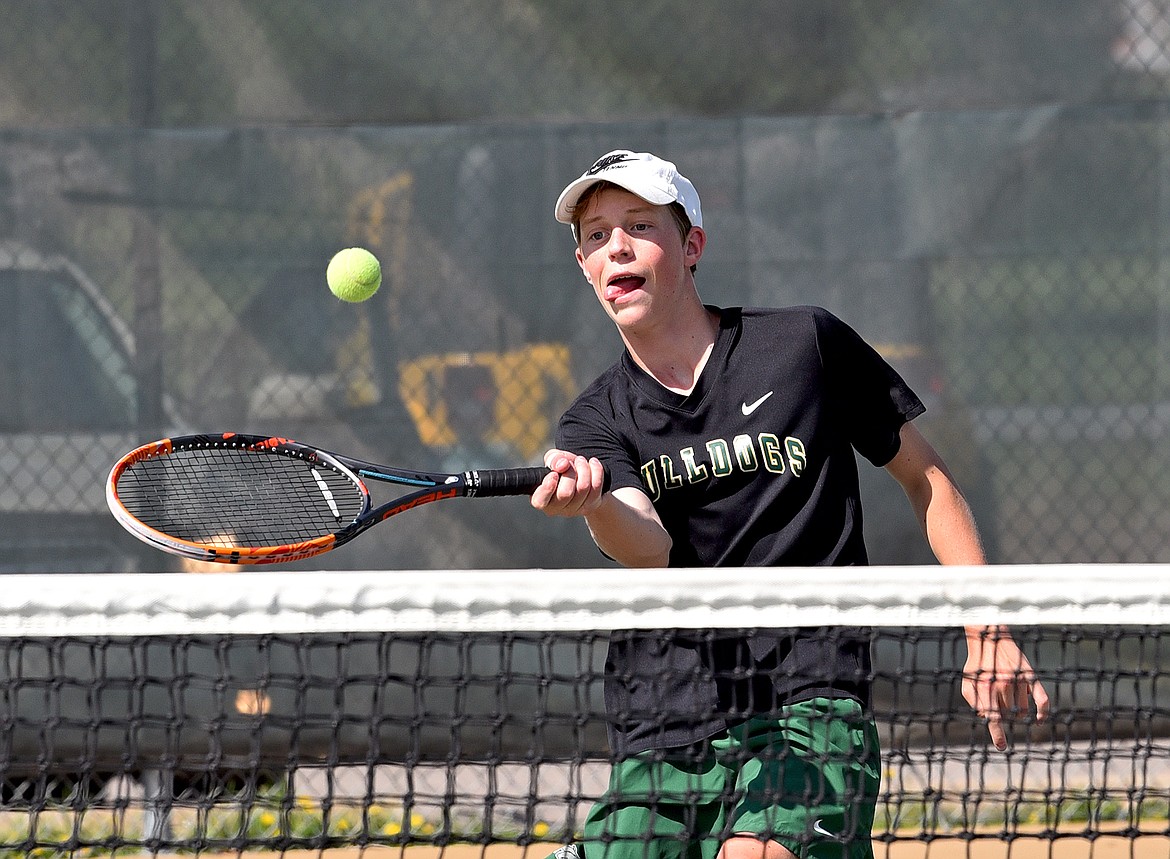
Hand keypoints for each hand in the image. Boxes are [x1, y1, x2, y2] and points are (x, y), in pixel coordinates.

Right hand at [530, 449, 606, 517]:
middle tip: (570, 463)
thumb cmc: (561, 469)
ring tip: (580, 461)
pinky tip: (592, 463)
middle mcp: (556, 508)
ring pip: (583, 488)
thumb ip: (553, 459)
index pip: (540, 501)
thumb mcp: (553, 459)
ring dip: (583, 468)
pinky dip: (596, 470)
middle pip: (565, 493)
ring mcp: (575, 509)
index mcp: (541, 498)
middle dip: (570, 472)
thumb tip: (562, 465)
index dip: (547, 488)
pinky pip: (596, 486)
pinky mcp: (590, 505)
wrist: (580, 475)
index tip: (554, 474)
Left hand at [962, 626, 1049, 749]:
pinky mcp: (1030, 676)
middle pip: (1007, 716)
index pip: (993, 718)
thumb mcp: (967, 683)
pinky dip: (1042, 713)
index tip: (1002, 746)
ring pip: (1021, 712)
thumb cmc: (976, 665)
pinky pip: (1042, 699)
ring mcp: (1018, 681)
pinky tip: (1040, 720)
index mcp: (985, 688)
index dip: (998, 734)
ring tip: (1006, 698)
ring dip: (1016, 712)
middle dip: (1002, 715)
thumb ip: (974, 703)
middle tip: (996, 703)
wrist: (989, 639)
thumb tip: (987, 719)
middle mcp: (1002, 685)